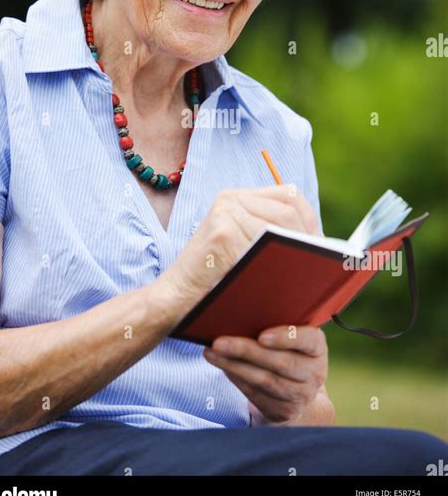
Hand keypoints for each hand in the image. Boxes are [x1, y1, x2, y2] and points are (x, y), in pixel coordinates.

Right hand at [166, 183, 320, 302]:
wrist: (174, 299)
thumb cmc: (213, 280)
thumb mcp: (242, 247)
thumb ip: (268, 235)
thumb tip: (318, 240)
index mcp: (237, 197)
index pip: (289, 196)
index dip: (310, 219)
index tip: (319, 245)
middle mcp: (231, 198)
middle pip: (289, 208)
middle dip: (308, 235)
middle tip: (318, 262)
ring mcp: (225, 213)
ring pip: (281, 225)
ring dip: (297, 249)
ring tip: (307, 270)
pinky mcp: (222, 232)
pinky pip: (265, 243)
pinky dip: (279, 262)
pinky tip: (287, 278)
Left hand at [203, 325, 328, 426]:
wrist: (298, 389)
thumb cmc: (288, 349)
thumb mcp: (291, 336)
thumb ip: (276, 322)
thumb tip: (237, 307)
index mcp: (317, 347)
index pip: (308, 340)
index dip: (285, 338)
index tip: (262, 336)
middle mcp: (314, 373)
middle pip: (280, 362)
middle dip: (246, 351)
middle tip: (219, 342)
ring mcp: (300, 395)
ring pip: (264, 380)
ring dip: (234, 366)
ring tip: (212, 353)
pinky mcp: (283, 411)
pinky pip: (256, 394)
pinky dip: (236, 378)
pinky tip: (222, 366)